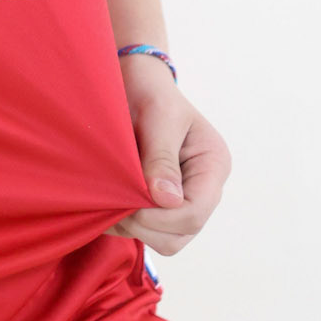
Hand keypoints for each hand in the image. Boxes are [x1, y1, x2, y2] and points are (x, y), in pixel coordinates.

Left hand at [103, 52, 230, 257]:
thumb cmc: (149, 92)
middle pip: (182, 233)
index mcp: (213, 165)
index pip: (195, 212)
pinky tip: (107, 202)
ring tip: (108, 200)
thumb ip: (161, 157)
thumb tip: (166, 200)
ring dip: (134, 226)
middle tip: (113, 200)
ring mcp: (184, 196)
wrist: (135, 82)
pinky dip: (127, 223)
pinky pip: (149, 230)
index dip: (161, 217)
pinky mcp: (162, 201)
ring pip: (165, 238)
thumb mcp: (158, 116)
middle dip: (146, 224)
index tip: (127, 201)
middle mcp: (204, 186)